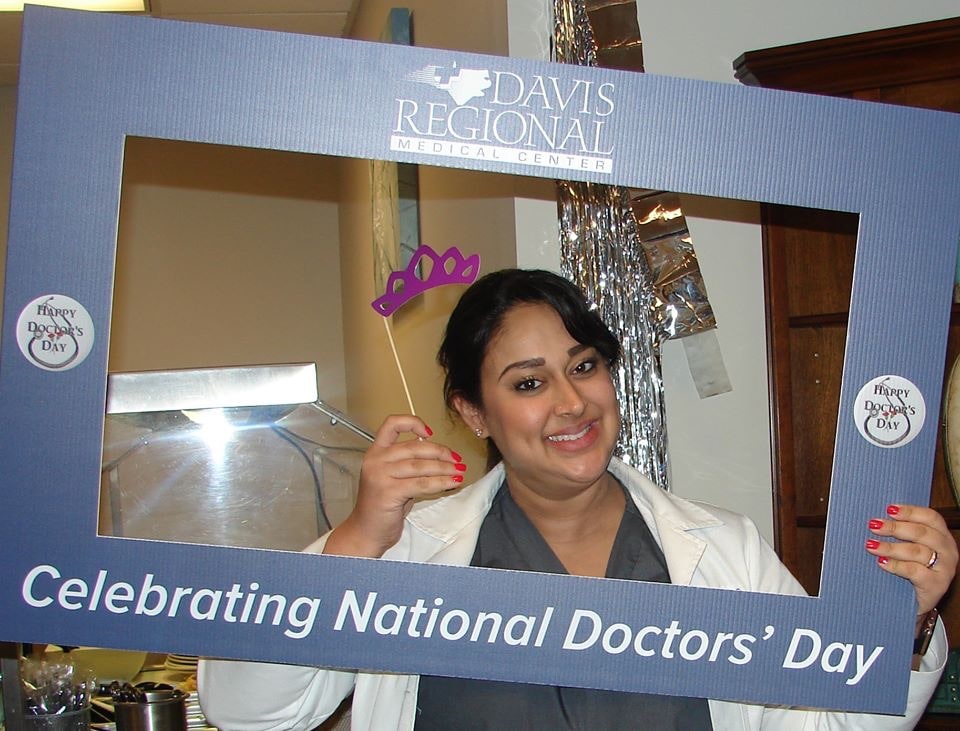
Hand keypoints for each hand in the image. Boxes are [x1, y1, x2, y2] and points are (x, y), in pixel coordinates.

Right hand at [323, 414, 465, 557]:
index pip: (391, 424)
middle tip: (457, 459)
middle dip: (440, 452)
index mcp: (375, 452)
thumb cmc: (382, 506)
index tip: (430, 433)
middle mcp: (376, 460)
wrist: (366, 532)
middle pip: (414, 447)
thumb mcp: (392, 478)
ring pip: (421, 466)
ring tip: (459, 471)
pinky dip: (440, 482)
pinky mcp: (389, 492)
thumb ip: (408, 464)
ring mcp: (380, 475)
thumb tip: (439, 456)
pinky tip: (452, 483)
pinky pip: (421, 484)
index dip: (413, 423)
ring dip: (444, 468)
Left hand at [865, 504, 957, 615]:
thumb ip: (902, 532)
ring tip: (870, 545)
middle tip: (873, 525)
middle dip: (895, 528)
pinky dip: (896, 566)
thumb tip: (876, 518)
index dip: (910, 511)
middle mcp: (948, 550)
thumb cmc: (910, 568)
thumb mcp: (910, 547)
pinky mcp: (937, 585)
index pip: (931, 517)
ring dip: (891, 547)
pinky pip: (915, 572)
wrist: (915, 601)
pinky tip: (882, 563)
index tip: (888, 509)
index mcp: (943, 535)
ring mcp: (945, 569)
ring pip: (917, 552)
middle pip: (922, 533)